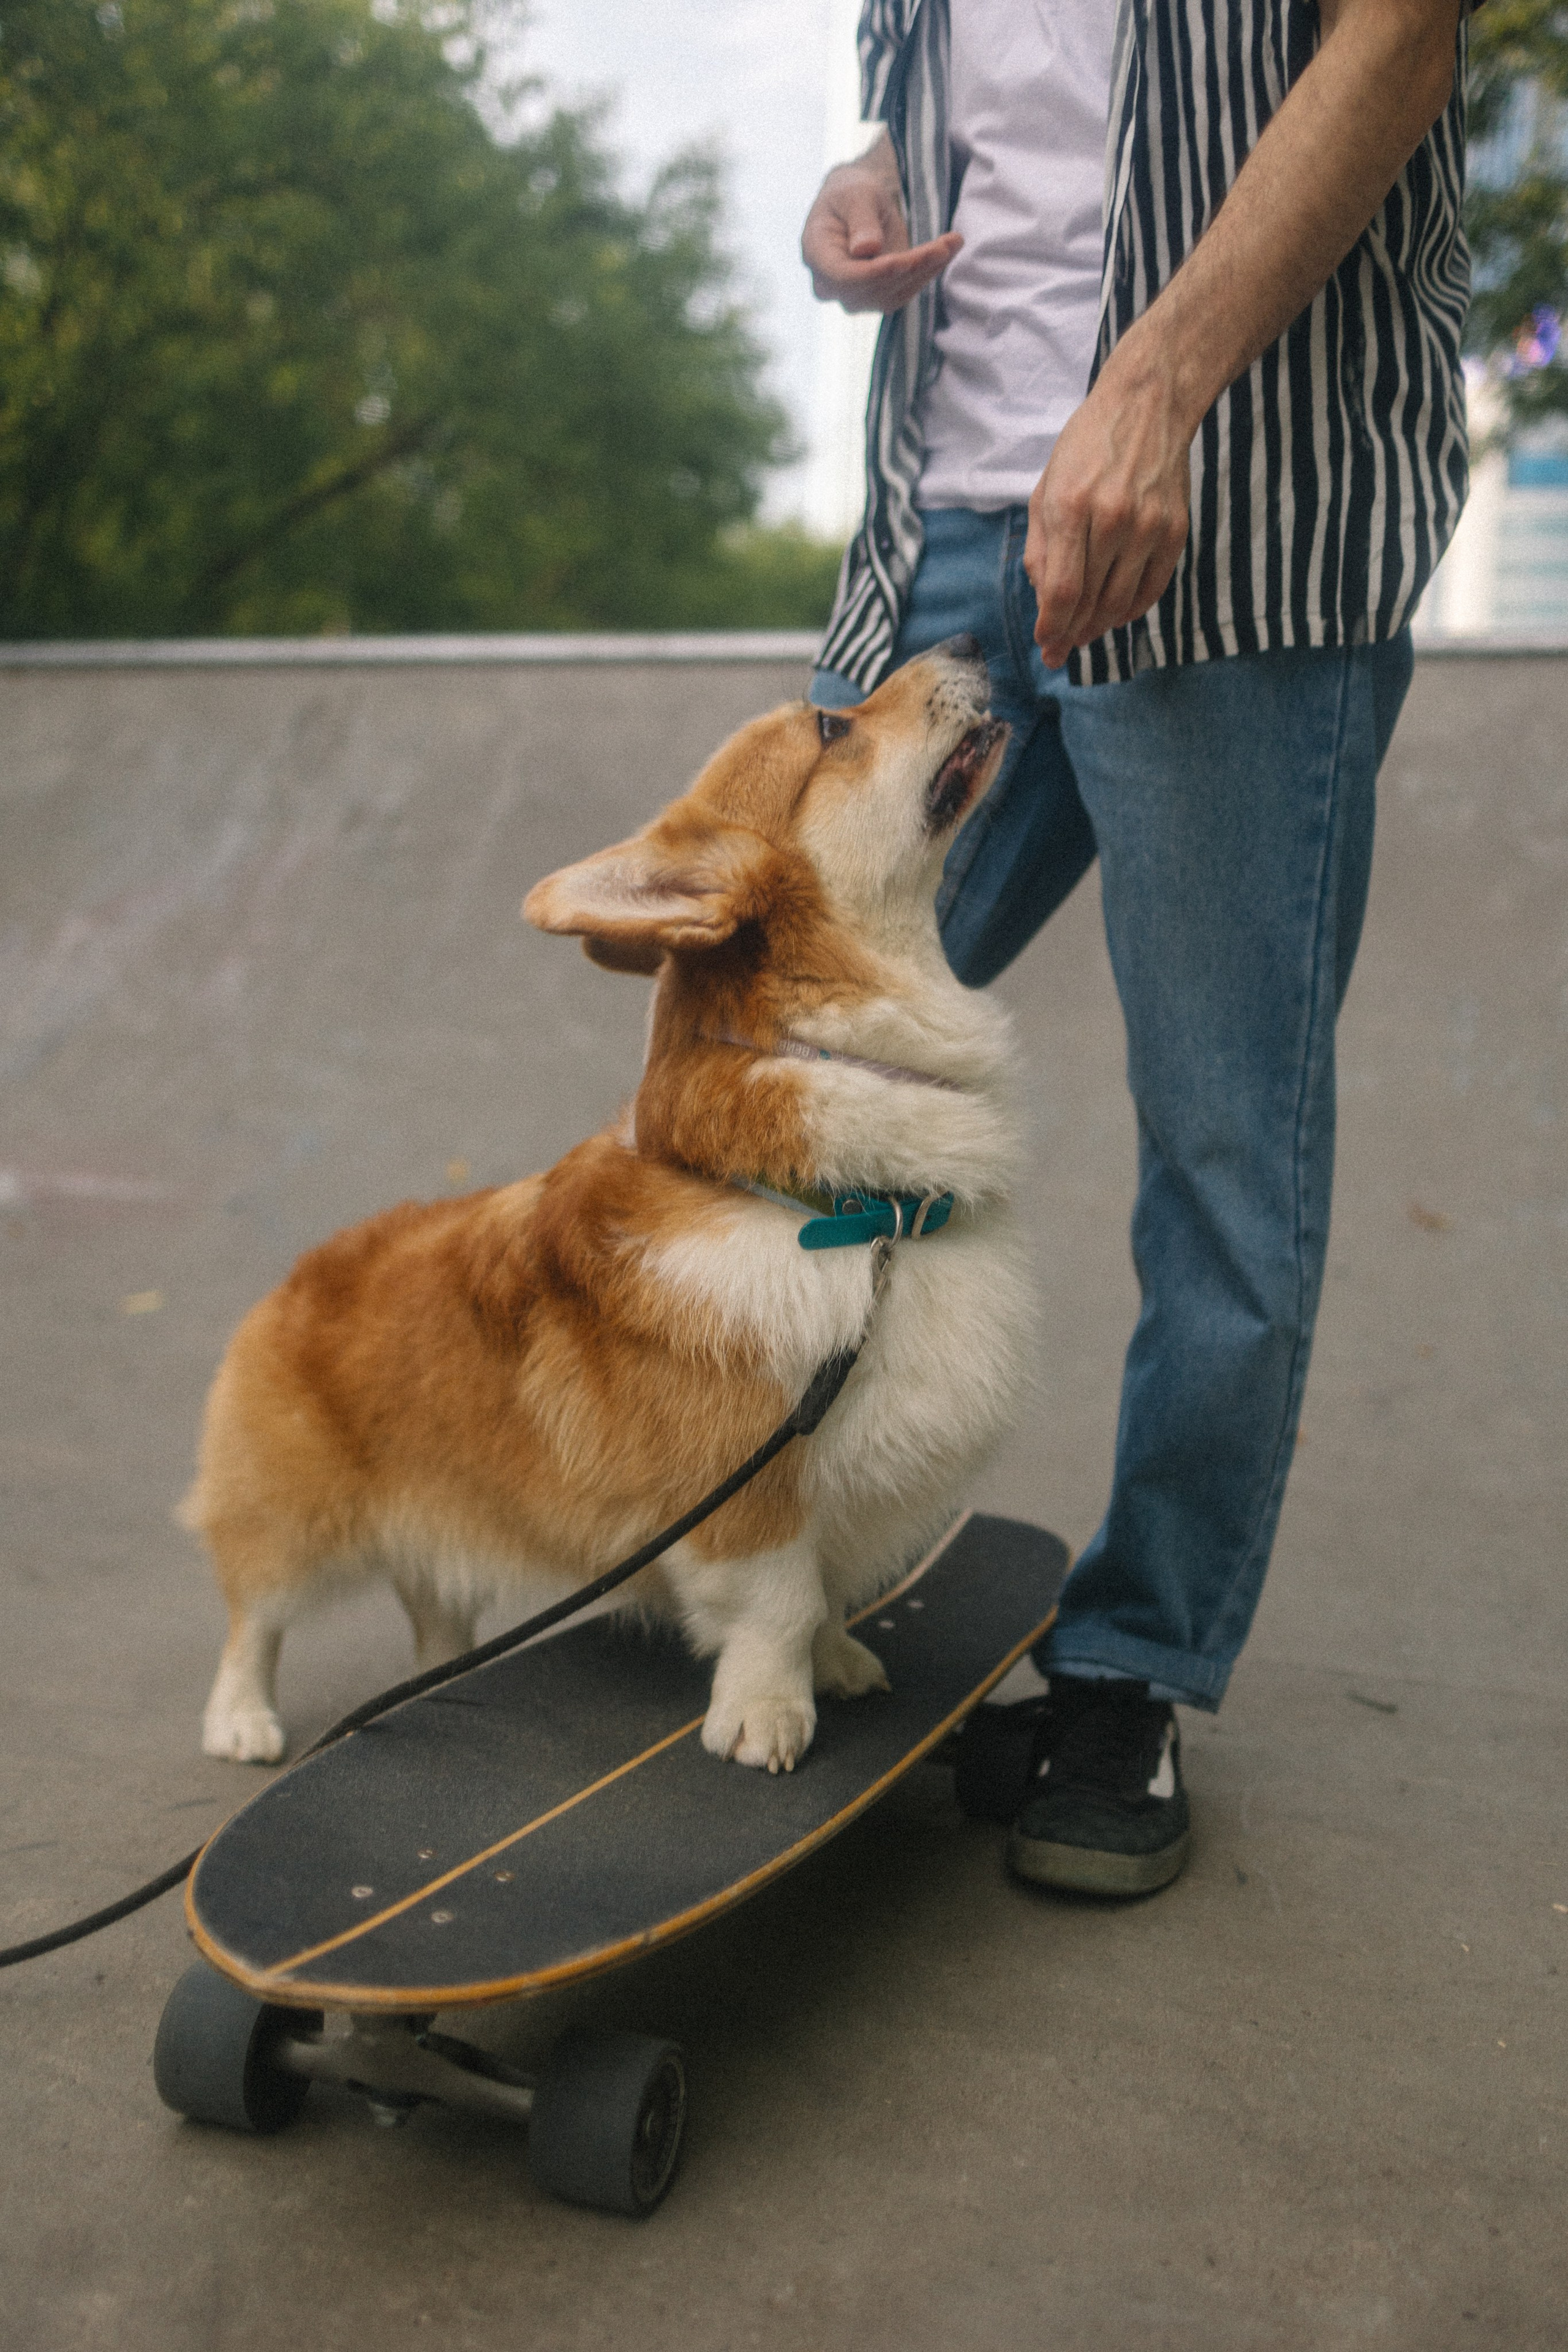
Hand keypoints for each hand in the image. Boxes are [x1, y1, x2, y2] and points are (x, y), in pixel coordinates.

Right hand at [802, 141, 960, 314]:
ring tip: (952, 243)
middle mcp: (830, 283)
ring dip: (926, 271)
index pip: (842, 276)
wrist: (859, 203)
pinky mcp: (878, 296)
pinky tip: (948, 250)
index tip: (907, 259)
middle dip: (910, 268)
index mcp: (816, 253)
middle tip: (944, 245)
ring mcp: (854, 295)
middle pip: (871, 289)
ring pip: (892, 294)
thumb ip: (860, 221)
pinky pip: (905, 292)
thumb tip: (865, 251)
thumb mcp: (856, 194)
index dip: (875, 273)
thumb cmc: (852, 192)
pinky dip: (929, 273)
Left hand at [1025, 347, 1195, 667]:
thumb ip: (1041, 548)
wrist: (1147, 406)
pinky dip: (1131, 610)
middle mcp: (1112, 518)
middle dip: (1070, 634)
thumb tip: (1045, 603)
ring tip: (1083, 636)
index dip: (1052, 626)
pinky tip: (1115, 616)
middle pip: (1091, 601)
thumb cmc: (1087, 447)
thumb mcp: (1046, 490)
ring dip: (1099, 627)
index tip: (1045, 644)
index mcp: (1071, 506)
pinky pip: (1152, 589)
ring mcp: (1148, 525)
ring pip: (1121, 602)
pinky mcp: (1176, 530)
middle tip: (1059, 651)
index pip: (1062, 589)